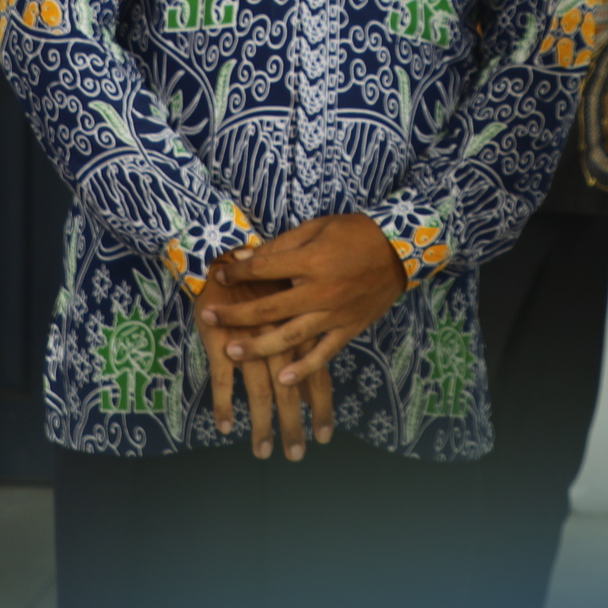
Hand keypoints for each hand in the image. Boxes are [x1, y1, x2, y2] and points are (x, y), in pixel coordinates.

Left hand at [197, 215, 409, 459]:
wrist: (398, 249)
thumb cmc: (354, 233)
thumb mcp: (316, 227)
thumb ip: (282, 246)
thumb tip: (245, 257)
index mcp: (310, 261)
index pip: (263, 269)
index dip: (238, 273)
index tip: (220, 276)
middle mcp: (319, 291)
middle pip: (268, 307)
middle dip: (235, 314)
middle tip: (208, 317)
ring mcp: (334, 313)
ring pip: (290, 336)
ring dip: (259, 347)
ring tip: (232, 354)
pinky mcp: (349, 328)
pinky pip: (324, 353)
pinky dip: (305, 368)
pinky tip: (285, 380)